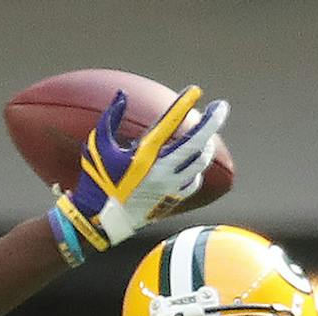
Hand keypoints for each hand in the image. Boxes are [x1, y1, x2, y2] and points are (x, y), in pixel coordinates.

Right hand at [53, 86, 227, 255]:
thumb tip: (122, 95)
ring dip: (207, 144)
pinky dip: (197, 168)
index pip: (170, 123)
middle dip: (213, 121)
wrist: (100, 222)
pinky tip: (196, 161)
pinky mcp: (171, 200)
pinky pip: (194, 182)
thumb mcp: (96, 146)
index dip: (184, 104)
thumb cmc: (97, 181)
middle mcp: (162, 170)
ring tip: (208, 133)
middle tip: (221, 106)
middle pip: (197, 142)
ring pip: (200, 162)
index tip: (195, 90)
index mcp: (145, 155)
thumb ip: (110, 117)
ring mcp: (170, 186)